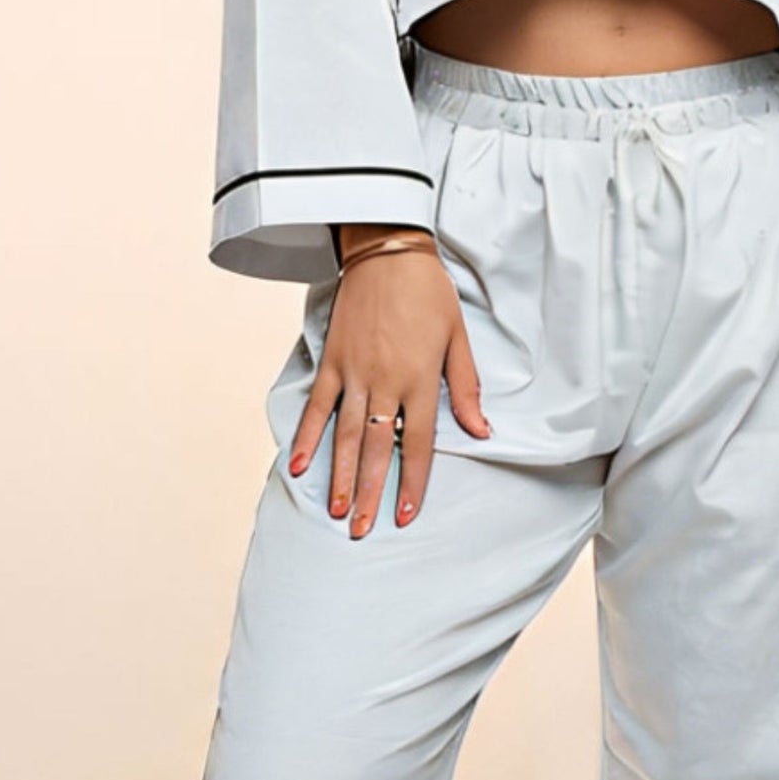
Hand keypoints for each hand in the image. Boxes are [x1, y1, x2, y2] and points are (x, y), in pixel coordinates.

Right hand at [287, 239, 490, 536]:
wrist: (387, 249)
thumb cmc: (429, 293)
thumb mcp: (458, 337)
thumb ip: (465, 388)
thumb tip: (482, 432)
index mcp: (421, 379)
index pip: (419, 443)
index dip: (412, 483)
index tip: (405, 516)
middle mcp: (386, 382)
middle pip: (379, 449)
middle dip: (371, 493)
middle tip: (362, 530)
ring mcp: (354, 372)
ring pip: (346, 435)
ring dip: (340, 475)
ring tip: (336, 510)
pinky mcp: (332, 361)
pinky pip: (317, 407)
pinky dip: (305, 437)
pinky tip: (296, 465)